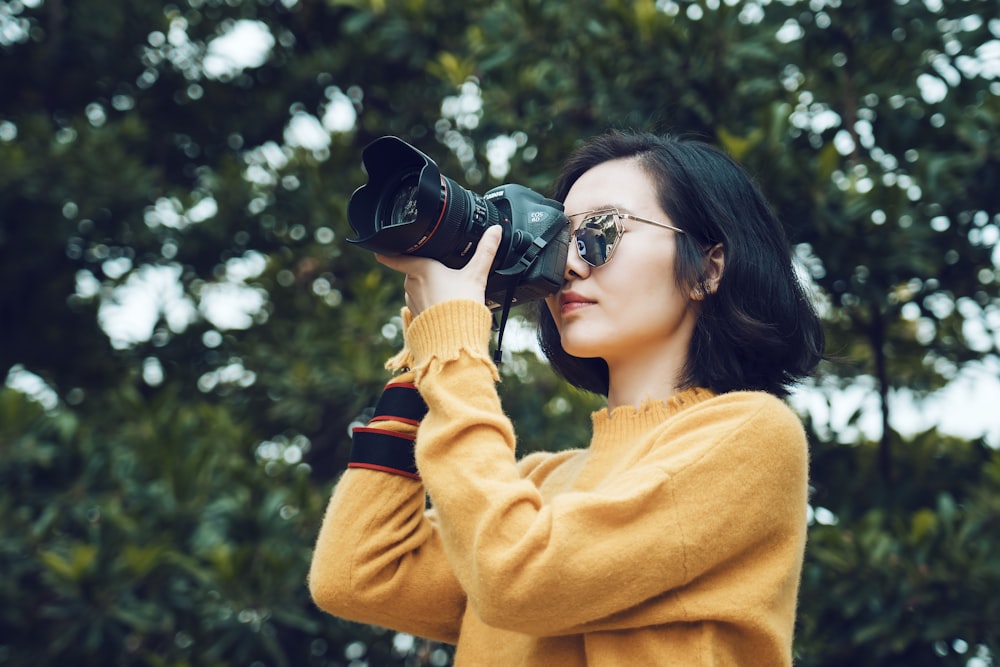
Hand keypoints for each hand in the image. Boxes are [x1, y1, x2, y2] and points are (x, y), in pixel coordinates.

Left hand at [376, 225, 502, 315]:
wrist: (456, 338)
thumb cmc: (462, 305)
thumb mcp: (476, 275)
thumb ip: (485, 251)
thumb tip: (496, 231)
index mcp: (421, 268)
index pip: (394, 257)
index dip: (385, 251)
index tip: (379, 248)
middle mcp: (411, 284)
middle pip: (413, 270)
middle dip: (425, 270)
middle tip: (445, 272)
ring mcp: (412, 301)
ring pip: (416, 287)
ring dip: (427, 287)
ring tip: (448, 291)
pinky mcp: (416, 315)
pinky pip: (420, 303)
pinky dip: (429, 301)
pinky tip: (444, 304)